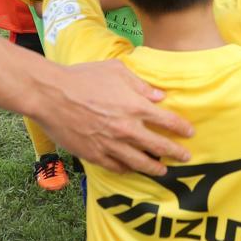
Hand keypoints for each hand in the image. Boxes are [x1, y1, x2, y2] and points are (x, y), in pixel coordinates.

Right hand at [32, 57, 192, 174]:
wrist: (51, 95)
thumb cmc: (83, 78)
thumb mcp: (116, 70)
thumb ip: (140, 85)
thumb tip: (159, 96)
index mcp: (135, 107)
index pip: (168, 121)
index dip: (182, 128)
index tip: (190, 133)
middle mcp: (127, 129)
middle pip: (159, 146)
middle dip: (176, 153)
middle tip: (185, 157)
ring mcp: (111, 145)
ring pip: (140, 162)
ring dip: (155, 167)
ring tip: (163, 170)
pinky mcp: (94, 155)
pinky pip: (116, 167)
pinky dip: (127, 169)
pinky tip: (132, 169)